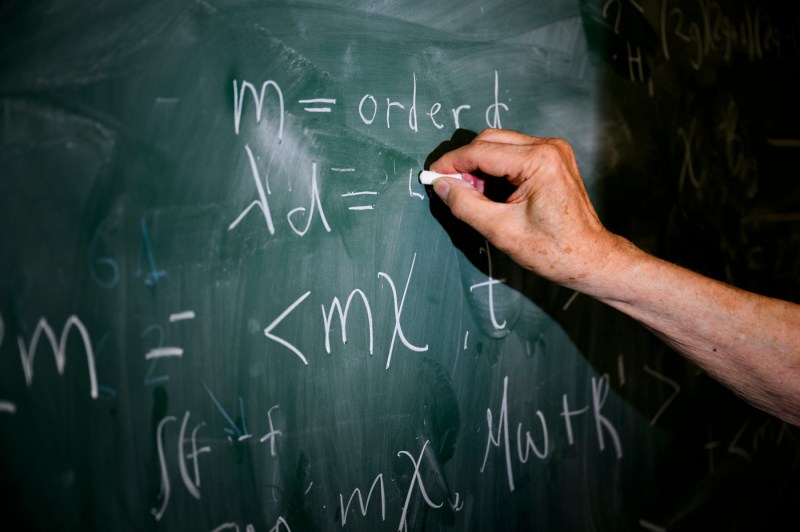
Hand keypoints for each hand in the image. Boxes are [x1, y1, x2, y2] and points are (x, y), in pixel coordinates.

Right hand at [429, 128, 623, 290]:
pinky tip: (490, 193)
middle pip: (489, 141)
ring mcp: (553, 151)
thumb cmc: (554, 250)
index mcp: (539, 160)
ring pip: (500, 145)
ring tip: (472, 195)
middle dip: (465, 163)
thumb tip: (441, 185)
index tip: (431, 176)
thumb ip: (466, 204)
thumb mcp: (501, 230)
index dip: (452, 163)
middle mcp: (549, 147)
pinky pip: (513, 154)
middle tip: (450, 189)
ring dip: (480, 166)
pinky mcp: (553, 159)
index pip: (481, 151)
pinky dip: (495, 169)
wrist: (590, 259)